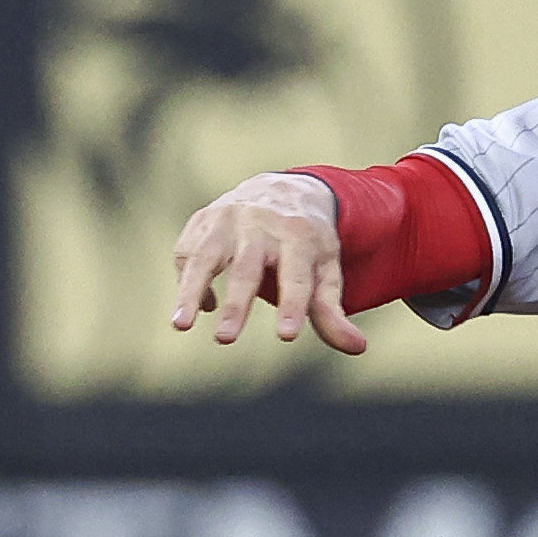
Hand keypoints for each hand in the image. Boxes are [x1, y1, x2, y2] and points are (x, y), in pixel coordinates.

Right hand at [169, 172, 363, 355]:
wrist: (283, 189)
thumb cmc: (307, 242)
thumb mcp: (326, 269)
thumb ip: (332, 310)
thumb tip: (357, 347)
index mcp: (299, 235)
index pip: (296, 275)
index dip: (293, 305)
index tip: (287, 335)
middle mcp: (261, 224)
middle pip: (247, 268)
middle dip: (236, 304)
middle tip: (225, 340)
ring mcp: (227, 219)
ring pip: (204, 257)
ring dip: (189, 291)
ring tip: (179, 325)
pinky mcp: (202, 220)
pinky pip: (187, 254)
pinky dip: (187, 284)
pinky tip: (202, 307)